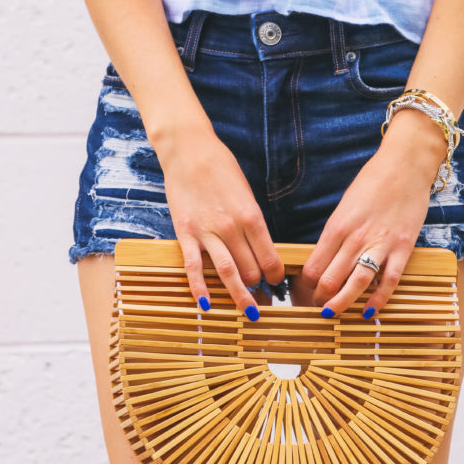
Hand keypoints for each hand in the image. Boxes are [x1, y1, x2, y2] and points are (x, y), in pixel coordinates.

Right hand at [160, 131, 285, 316]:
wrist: (189, 151)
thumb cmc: (221, 169)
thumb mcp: (246, 193)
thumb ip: (252, 222)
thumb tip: (260, 250)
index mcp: (251, 215)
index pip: (270, 257)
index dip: (276, 275)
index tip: (277, 282)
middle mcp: (232, 227)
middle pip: (251, 269)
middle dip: (258, 286)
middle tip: (261, 296)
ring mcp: (207, 232)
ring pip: (227, 273)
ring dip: (239, 296)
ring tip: (248, 311)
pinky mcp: (186, 233)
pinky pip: (194, 267)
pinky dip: (200, 288)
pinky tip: (206, 305)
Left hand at [299, 121, 442, 316]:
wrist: (405, 165)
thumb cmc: (372, 182)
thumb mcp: (345, 205)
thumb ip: (336, 232)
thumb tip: (324, 258)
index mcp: (337, 226)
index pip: (314, 266)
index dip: (305, 285)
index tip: (304, 292)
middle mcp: (356, 238)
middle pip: (331, 279)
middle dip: (320, 298)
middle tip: (318, 307)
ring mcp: (381, 244)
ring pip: (357, 284)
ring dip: (342, 303)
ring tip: (334, 313)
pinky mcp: (403, 248)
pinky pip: (389, 281)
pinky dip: (379, 299)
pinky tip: (370, 311)